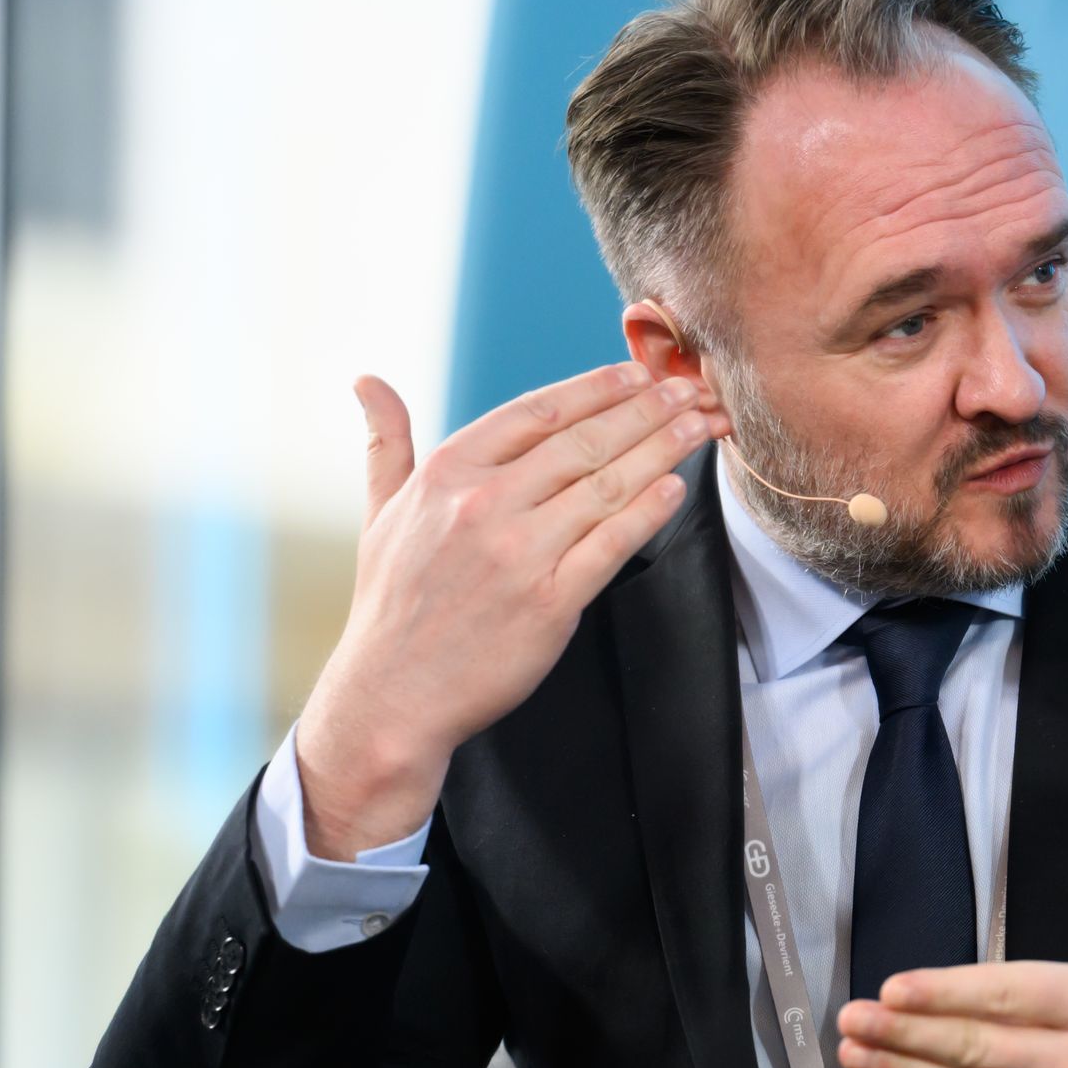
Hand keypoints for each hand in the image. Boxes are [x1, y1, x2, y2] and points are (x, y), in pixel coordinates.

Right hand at [294, 364, 729, 855]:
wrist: (393, 695)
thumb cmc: (392, 605)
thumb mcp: (380, 513)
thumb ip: (387, 444)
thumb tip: (368, 381)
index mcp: (448, 473)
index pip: (537, 412)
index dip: (595, 387)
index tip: (637, 372)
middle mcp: (484, 503)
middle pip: (584, 441)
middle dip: (646, 408)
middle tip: (689, 387)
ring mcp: (520, 552)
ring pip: (607, 485)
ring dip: (662, 449)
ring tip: (699, 425)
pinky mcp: (550, 602)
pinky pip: (612, 544)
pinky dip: (648, 511)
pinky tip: (675, 488)